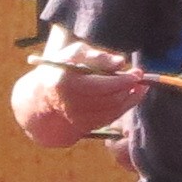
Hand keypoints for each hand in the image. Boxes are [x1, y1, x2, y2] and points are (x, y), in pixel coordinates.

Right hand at [31, 42, 149, 134]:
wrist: (41, 98)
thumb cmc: (61, 69)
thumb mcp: (74, 54)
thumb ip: (97, 56)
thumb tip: (120, 63)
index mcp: (65, 83)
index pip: (100, 85)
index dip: (122, 81)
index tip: (137, 73)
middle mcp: (70, 103)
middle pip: (109, 99)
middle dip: (129, 89)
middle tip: (140, 78)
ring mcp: (76, 118)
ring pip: (112, 111)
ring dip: (130, 99)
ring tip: (139, 87)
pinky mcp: (83, 126)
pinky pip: (109, 118)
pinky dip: (123, 108)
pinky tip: (130, 96)